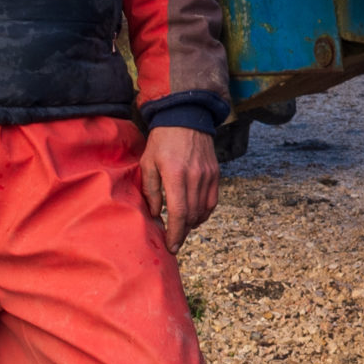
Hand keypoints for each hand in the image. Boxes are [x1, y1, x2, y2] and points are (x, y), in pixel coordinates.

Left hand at [140, 125, 219, 250]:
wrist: (186, 118)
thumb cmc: (162, 140)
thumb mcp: (148, 163)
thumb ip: (150, 190)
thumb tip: (155, 214)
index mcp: (176, 175)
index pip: (178, 213)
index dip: (175, 233)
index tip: (170, 246)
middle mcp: (195, 177)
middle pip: (192, 215)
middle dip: (182, 233)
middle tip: (174, 243)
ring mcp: (208, 176)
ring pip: (203, 211)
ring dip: (193, 224)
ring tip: (182, 229)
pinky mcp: (215, 174)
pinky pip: (212, 201)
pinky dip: (204, 213)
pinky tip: (194, 216)